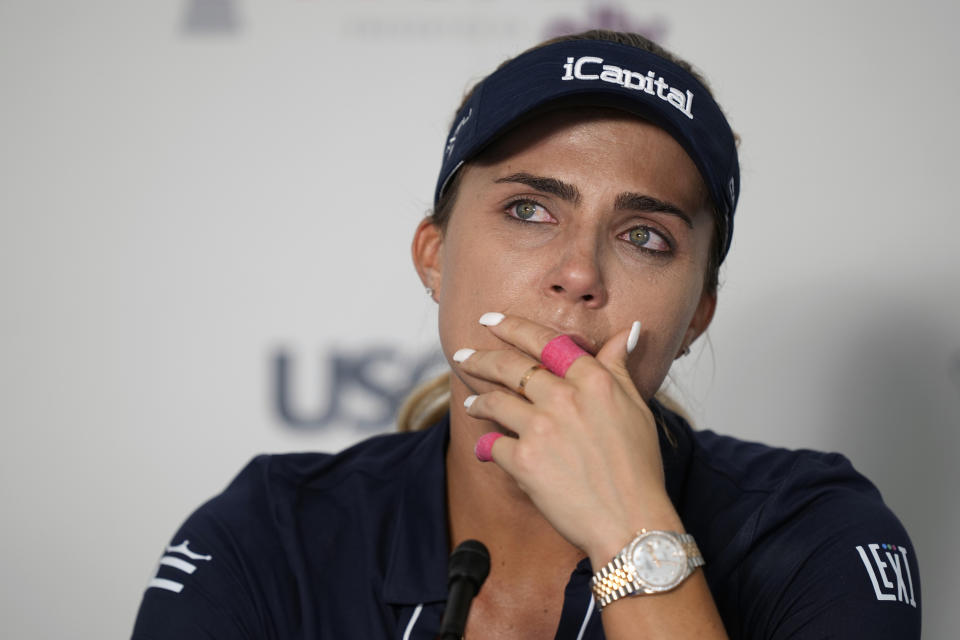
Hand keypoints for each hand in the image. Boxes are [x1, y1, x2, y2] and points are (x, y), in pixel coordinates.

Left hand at [455, 313, 682, 560]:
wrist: (631, 522)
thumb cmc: (639, 468)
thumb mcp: (637, 408)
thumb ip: (619, 367)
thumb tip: (627, 331)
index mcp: (593, 380)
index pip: (545, 341)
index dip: (512, 327)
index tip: (490, 320)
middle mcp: (564, 397)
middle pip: (509, 366)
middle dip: (479, 358)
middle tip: (462, 355)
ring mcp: (541, 428)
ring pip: (494, 402)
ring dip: (477, 402)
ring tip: (470, 404)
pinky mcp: (524, 461)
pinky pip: (492, 445)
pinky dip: (487, 448)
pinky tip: (484, 449)